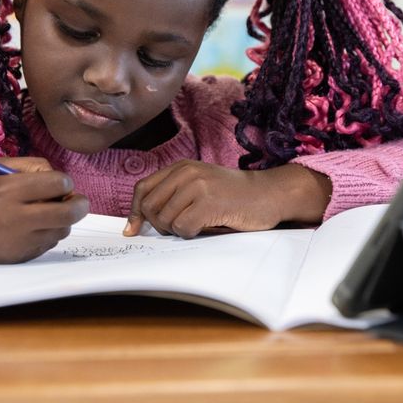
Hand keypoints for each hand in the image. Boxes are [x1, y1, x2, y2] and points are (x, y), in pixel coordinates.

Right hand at [0, 157, 89, 262]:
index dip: (64, 181)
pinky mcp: (13, 258)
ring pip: (60, 231)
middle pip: (67, 213)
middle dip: (78, 204)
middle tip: (77, 200)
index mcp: (5, 191)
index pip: (56, 184)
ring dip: (61, 220)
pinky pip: (45, 246)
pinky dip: (46, 235)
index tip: (60, 181)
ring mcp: (15, 243)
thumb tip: (56, 177)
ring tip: (44, 212)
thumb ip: (25, 168)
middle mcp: (14, 219)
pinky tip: (31, 227)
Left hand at [123, 161, 330, 238]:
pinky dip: (190, 235)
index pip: (143, 188)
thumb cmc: (235, 196)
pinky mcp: (209, 203)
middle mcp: (187, 172)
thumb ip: (175, 194)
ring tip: (198, 225)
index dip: (134, 212)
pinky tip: (206, 228)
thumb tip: (140, 220)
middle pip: (149, 207)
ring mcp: (198, 186)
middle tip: (179, 228)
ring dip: (177, 230)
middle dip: (158, 225)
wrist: (269, 194)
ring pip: (164, 220)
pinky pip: (182, 228)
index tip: (133, 229)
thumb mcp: (201, 185)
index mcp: (181, 167)